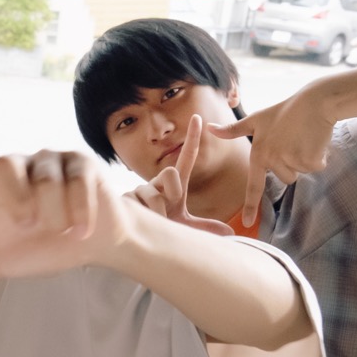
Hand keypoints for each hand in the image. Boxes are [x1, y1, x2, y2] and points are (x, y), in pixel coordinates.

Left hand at [0, 76, 124, 287]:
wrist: (94, 247)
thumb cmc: (41, 249)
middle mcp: (16, 164)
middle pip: (4, 170)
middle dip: (20, 207)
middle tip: (33, 228)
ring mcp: (49, 158)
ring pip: (43, 183)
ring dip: (53, 215)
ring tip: (62, 229)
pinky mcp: (80, 161)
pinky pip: (74, 186)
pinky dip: (78, 214)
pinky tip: (81, 229)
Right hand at [126, 115, 233, 235]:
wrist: (135, 238)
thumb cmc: (161, 229)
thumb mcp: (184, 225)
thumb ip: (205, 226)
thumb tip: (230, 231)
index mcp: (174, 184)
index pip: (186, 158)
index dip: (192, 138)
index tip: (198, 118)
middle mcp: (157, 181)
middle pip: (170, 173)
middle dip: (172, 192)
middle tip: (169, 209)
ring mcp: (140, 188)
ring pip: (155, 195)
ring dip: (159, 212)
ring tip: (155, 221)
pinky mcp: (126, 196)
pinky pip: (140, 204)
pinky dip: (145, 217)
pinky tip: (139, 220)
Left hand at [209, 88, 334, 225]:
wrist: (314, 102)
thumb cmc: (284, 111)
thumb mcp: (256, 119)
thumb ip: (233, 130)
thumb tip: (209, 128)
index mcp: (258, 154)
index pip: (253, 185)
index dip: (250, 205)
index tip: (247, 224)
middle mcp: (273, 159)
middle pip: (285, 178)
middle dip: (292, 164)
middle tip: (293, 141)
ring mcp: (291, 160)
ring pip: (300, 174)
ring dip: (305, 160)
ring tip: (302, 139)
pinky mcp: (309, 159)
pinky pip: (316, 168)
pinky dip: (319, 157)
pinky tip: (314, 140)